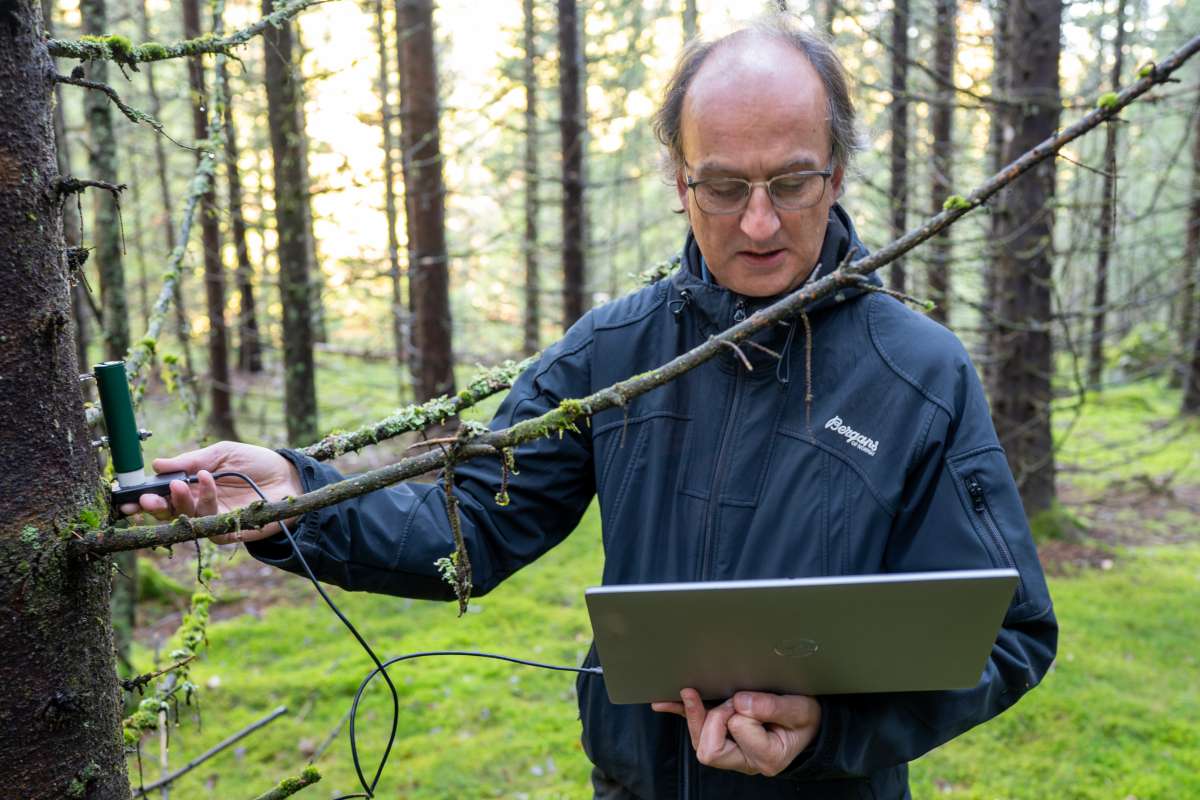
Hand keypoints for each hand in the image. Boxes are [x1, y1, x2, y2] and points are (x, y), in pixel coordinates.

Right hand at [118, 441, 303, 542]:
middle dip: (154, 507)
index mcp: (191, 488)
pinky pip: (209, 522)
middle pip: (167, 513)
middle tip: (146, 498)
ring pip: (185, 518)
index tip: (126, 496)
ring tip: (180, 483)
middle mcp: (198, 506)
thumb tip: (157, 464)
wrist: (288, 476)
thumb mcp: (221, 454)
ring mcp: (212, 520)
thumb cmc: (254, 463)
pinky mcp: (228, 531)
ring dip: (179, 501)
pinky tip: (208, 480)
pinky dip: (206, 500)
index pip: (161, 496)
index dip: (143, 498)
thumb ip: (191, 460)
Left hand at [651, 688, 820, 776]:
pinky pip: (696, 731)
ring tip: (692, 693)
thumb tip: (741, 702)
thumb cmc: (806, 718)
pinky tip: (663, 703)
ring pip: (699, 743)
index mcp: (768, 757)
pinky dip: (681, 715)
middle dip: (714, 717)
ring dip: (696, 716)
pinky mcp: (722, 741)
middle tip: (732, 700)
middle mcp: (746, 762)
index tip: (750, 698)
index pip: (738, 730)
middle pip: (709, 748)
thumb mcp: (800, 710)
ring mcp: (732, 754)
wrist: (809, 724)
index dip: (739, 709)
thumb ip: (774, 707)